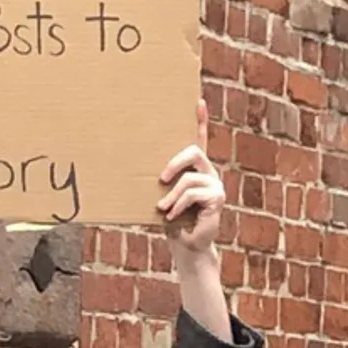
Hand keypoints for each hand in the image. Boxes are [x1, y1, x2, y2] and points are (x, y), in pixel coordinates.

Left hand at [156, 99, 224, 254]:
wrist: (186, 245)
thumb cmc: (170, 220)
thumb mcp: (161, 196)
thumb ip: (159, 181)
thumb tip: (129, 164)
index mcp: (195, 168)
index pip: (200, 139)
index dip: (200, 121)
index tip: (197, 101)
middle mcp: (208, 172)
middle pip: (194, 151)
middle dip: (174, 162)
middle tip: (160, 177)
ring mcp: (215, 184)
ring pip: (189, 178)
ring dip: (171, 195)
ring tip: (161, 208)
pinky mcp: (218, 198)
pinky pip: (193, 193)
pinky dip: (178, 205)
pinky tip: (171, 216)